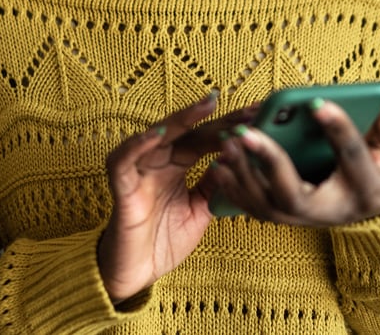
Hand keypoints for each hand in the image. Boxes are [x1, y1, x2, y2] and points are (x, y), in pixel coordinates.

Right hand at [97, 92, 254, 303]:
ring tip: (207, 105)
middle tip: (247, 110)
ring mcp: (139, 170)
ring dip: (182, 119)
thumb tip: (237, 158)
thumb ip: (215, 184)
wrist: (138, 274)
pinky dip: (138, 144)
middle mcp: (158, 160)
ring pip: (158, 134)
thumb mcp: (200, 209)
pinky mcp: (121, 186)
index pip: (205, 137)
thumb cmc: (164, 240)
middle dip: (217, 118)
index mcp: (177, 164)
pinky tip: (159, 133)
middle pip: (187, 131)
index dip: (230, 126)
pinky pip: (124, 159)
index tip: (259, 115)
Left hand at [205, 72, 379, 226]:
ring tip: (227, 142)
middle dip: (269, 162)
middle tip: (245, 132)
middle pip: (294, 195)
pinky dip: (236, 189)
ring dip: (244, 175)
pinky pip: (257, 209)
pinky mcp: (290, 218)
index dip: (337, 128)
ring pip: (269, 206)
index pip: (350, 156)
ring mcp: (308, 219)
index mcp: (367, 188)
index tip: (316, 102)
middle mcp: (334, 210)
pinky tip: (219, 165)